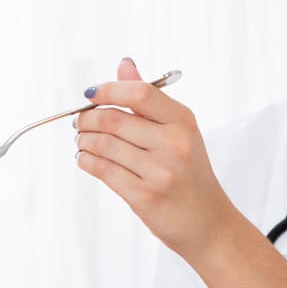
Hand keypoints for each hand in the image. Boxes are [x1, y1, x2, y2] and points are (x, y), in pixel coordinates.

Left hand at [75, 58, 236, 255]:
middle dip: (86, 119)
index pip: (139, 93)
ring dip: (83, 141)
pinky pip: (101, 170)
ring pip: (102, 144)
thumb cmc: (188, 174)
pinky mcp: (143, 195)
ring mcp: (159, 171)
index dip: (107, 90)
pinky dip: (85, 160)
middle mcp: (173, 143)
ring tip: (83, 141)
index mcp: (182, 121)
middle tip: (79, 122)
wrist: (207, 222)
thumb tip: (124, 65)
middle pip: (111, 119)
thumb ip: (148, 99)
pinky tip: (86, 158)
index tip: (89, 94)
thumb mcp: (179, 131)